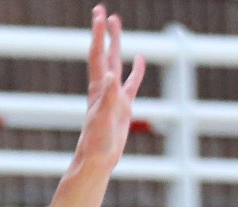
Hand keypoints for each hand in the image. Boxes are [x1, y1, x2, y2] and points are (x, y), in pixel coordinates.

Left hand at [53, 10, 145, 206]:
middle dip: (105, 32)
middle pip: (105, 53)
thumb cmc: (97, 142)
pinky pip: (131, 83)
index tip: (99, 14)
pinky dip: (135, 70)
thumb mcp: (103, 118)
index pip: (98, 54)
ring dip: (117, 44)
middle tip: (104, 11)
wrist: (97, 160)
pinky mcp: (123, 106)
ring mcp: (114, 96)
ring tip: (117, 25)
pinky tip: (139, 59)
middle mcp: (104, 88)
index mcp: (99, 88)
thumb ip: (108, 97)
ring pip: (116, 63)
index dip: (99, 34)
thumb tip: (110, 75)